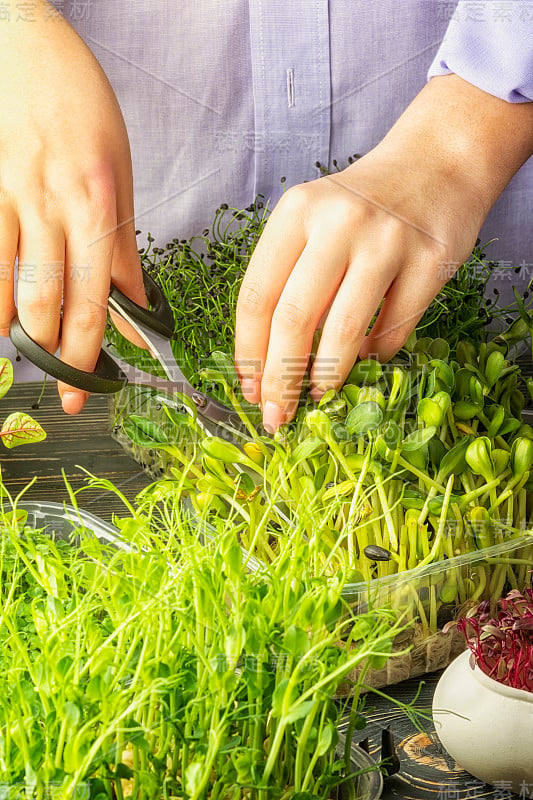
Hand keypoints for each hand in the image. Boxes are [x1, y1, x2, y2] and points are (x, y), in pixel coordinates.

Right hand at [0, 1, 145, 413]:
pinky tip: (0, 322)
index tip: (94, 388)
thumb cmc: (77, 101)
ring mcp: (8, 198)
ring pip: (11, 288)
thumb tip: (137, 301)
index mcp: (97, 202)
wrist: (19, 39)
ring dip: (22, 335)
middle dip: (62, 359)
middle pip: (53, 303)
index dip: (95, 352)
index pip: (96, 297)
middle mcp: (52, 205)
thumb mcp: (117, 168)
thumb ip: (123, 240)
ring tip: (31, 364)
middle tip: (67, 396)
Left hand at [235, 75, 532, 431]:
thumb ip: (290, 278)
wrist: (436, 162)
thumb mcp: (313, 221)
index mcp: (296, 212)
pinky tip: (366, 358)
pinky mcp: (430, 260)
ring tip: (318, 397)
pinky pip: (393, 330)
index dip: (249, 351)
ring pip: (345, 331)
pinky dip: (375, 355)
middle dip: (280, 379)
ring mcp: (388, 241)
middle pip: (294, 319)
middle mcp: (338, 223)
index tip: (249, 387)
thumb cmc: (362, 203)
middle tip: (276, 416)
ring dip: (326, 377)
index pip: (257, 296)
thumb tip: (266, 363)